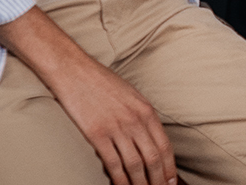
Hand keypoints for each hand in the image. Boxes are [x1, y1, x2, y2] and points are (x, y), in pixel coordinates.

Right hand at [47, 50, 177, 184]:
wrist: (74, 71)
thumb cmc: (102, 81)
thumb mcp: (131, 94)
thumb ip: (142, 115)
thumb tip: (150, 138)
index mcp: (146, 110)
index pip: (164, 145)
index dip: (169, 167)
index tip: (171, 182)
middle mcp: (135, 120)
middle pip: (152, 158)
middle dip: (158, 180)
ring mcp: (116, 128)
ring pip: (135, 165)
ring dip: (140, 184)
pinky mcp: (97, 134)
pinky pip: (112, 163)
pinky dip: (119, 179)